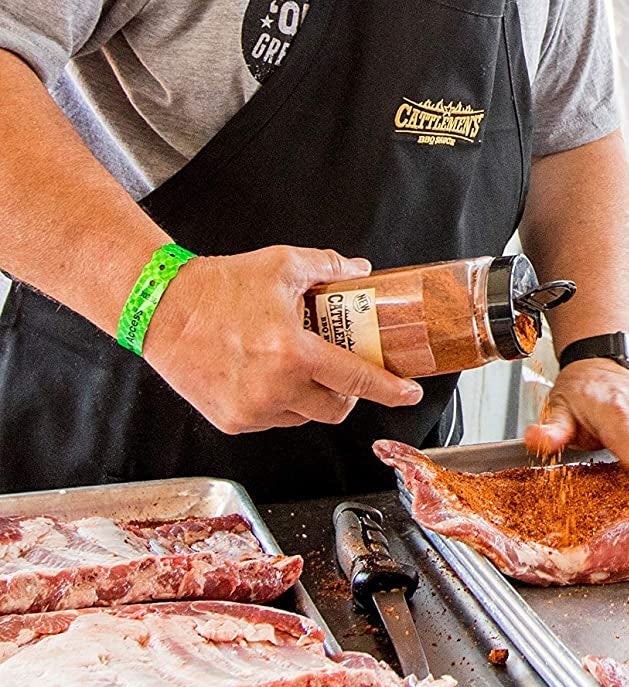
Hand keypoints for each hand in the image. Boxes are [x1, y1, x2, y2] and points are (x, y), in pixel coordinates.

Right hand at [144, 246, 423, 431]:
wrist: (160, 308)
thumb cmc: (218, 286)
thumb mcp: (282, 265)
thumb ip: (329, 267)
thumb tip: (360, 271)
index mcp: (293, 353)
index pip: (357, 379)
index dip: (390, 388)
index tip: (409, 392)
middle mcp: (274, 389)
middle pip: (336, 408)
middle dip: (348, 392)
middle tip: (342, 369)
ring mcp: (252, 410)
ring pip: (305, 416)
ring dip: (313, 397)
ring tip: (297, 364)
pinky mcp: (232, 421)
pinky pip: (274, 420)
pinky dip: (282, 403)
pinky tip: (268, 375)